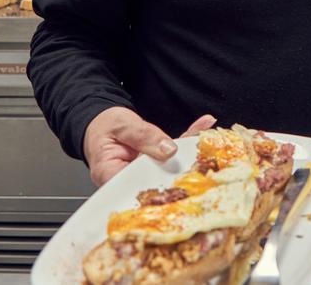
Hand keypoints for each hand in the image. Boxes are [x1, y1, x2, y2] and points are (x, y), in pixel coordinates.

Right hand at [83, 107, 216, 186]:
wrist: (102, 122)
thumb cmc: (103, 126)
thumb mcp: (122, 125)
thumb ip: (143, 136)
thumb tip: (168, 149)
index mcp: (111, 176)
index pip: (137, 189)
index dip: (162, 187)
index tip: (183, 177)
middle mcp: (128, 182)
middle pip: (158, 182)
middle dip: (184, 172)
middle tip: (205, 160)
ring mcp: (144, 177)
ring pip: (170, 170)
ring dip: (192, 155)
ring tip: (209, 139)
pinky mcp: (155, 168)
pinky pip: (173, 159)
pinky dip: (189, 142)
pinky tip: (203, 126)